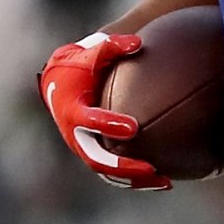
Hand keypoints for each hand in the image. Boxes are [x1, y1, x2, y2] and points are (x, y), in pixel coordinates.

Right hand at [39, 34, 168, 190]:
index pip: (89, 121)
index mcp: (72, 109)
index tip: (133, 127)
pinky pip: (114, 175)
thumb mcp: (91, 53)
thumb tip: (138, 42)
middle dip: (123, 166)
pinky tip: (163, 180)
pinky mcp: (93, 156)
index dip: (108, 124)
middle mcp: (75, 135)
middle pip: (97, 159)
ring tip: (165, 181)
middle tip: (150, 167)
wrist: (59, 85)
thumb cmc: (79, 65)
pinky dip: (136, 180)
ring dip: (135, 180)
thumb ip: (112, 46)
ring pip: (107, 173)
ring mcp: (83, 149)